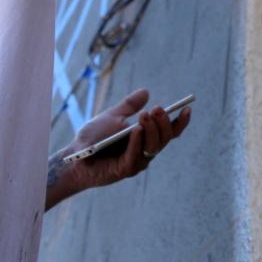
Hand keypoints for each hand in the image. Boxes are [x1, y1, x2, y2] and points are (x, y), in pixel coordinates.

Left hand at [56, 88, 191, 196]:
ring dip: (151, 130)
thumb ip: (129, 106)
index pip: (168, 132)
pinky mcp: (125, 170)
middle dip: (163, 123)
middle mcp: (145, 151)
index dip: (180, 122)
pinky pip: (135, 155)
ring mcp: (137, 162)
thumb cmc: (93, 138)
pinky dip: (137, 141)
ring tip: (145, 115)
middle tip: (157, 109)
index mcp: (145, 138)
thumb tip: (146, 92)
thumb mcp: (112, 116)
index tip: (187, 108)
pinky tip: (136, 129)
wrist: (74, 156)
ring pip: (153, 147)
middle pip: (165, 139)